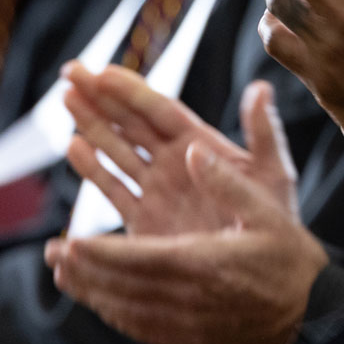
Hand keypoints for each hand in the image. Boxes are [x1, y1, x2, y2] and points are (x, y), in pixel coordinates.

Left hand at [44, 86, 328, 343]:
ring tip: (63, 274)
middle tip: (53, 253)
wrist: (312, 322)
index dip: (98, 253)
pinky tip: (100, 302)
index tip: (69, 242)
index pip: (137, 259)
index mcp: (203, 263)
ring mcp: (185, 322)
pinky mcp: (187, 338)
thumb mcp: (270, 213)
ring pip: (124, 309)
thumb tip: (192, 151)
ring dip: (90, 292)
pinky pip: (139, 327)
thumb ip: (228, 183)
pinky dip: (112, 313)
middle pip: (120, 286)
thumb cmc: (293, 264)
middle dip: (83, 270)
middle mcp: (186, 297)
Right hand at [64, 67, 298, 236]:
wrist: (262, 272)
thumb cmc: (276, 217)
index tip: (100, 72)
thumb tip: (261, 87)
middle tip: (70, 72)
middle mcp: (174, 161)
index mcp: (201, 143)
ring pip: (116, 149)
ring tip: (66, 100)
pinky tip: (73, 147)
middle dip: (100, 97)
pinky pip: (114, 188)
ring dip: (91, 125)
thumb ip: (263, 131)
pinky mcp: (145, 219)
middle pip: (130, 122)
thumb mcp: (273, 171)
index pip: (158, 109)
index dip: (129, 90)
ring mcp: (157, 188)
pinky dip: (93, 168)